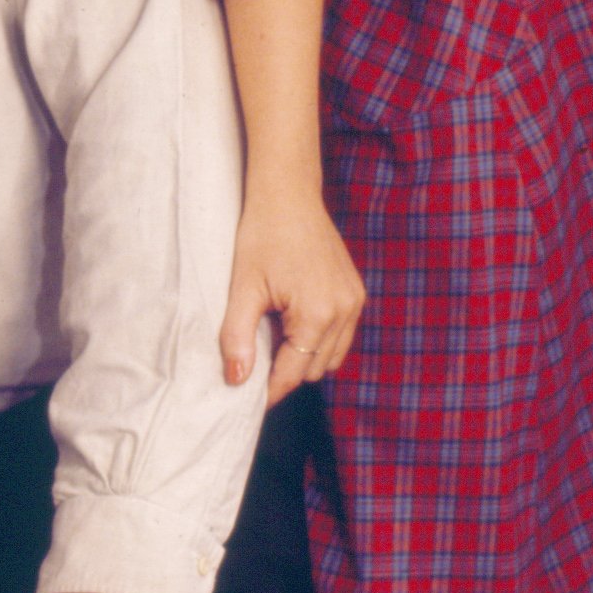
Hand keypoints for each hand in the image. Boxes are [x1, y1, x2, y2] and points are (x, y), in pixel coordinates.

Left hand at [219, 182, 365, 402]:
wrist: (288, 194)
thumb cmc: (262, 234)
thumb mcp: (243, 287)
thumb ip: (238, 336)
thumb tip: (237, 380)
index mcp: (318, 314)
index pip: (293, 371)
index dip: (270, 389)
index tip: (248, 398)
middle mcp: (345, 312)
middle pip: (315, 368)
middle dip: (285, 372)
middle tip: (254, 364)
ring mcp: (354, 302)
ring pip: (331, 355)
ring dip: (304, 358)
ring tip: (271, 344)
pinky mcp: (355, 292)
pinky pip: (341, 334)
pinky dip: (318, 340)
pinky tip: (292, 326)